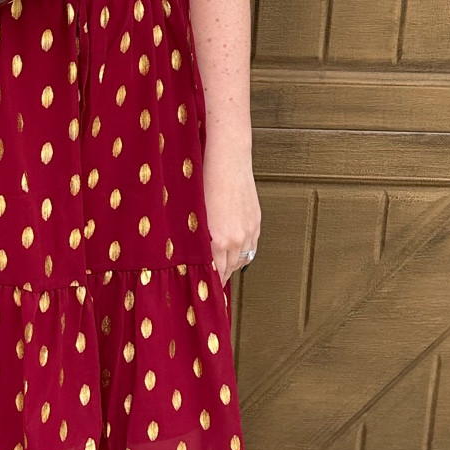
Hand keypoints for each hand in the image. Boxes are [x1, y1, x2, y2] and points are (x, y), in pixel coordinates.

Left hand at [202, 135, 260, 283]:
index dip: (210, 282)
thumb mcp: (195, 215)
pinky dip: (242, 253)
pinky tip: (234, 253)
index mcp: (219, 240)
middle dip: (220, 276)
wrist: (228, 160)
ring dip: (232, 266)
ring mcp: (250, 230)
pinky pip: (251, 247)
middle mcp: (238, 239)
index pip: (216, 272)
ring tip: (221, 270)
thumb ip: (198, 240)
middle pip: (230, 269)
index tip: (204, 289)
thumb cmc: (205, 182)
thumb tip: (193, 257)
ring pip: (242, 259)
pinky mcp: (256, 221)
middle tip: (210, 283)